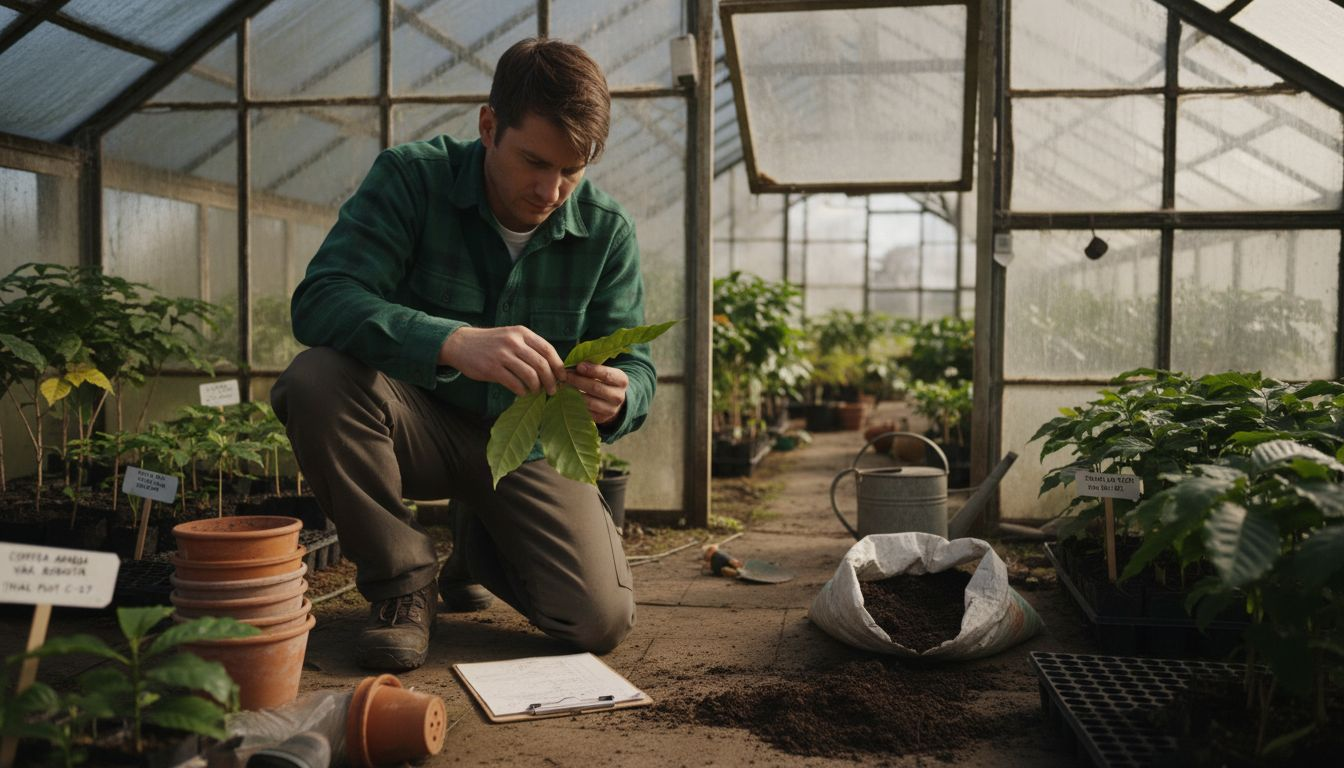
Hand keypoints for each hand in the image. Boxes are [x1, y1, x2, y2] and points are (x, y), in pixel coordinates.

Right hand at [438, 326, 564, 396]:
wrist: (461, 344)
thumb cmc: (491, 344)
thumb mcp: (511, 337)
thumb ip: (529, 348)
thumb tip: (552, 368)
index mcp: (521, 332)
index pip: (548, 349)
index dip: (558, 365)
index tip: (563, 377)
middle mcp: (513, 341)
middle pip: (541, 364)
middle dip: (551, 380)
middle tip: (553, 390)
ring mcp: (502, 355)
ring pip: (530, 375)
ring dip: (537, 387)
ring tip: (537, 392)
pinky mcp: (492, 369)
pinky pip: (514, 384)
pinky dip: (522, 391)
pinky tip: (522, 393)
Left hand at [563, 361, 627, 424]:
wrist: (613, 400)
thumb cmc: (605, 381)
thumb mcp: (605, 371)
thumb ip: (593, 367)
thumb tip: (576, 365)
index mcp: (622, 381)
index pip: (606, 375)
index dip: (591, 370)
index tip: (578, 366)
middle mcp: (618, 396)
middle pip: (595, 388)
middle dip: (578, 380)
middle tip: (566, 376)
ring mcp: (611, 410)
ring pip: (589, 401)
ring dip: (574, 393)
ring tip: (564, 386)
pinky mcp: (601, 418)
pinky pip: (585, 411)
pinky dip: (574, 403)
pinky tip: (567, 396)